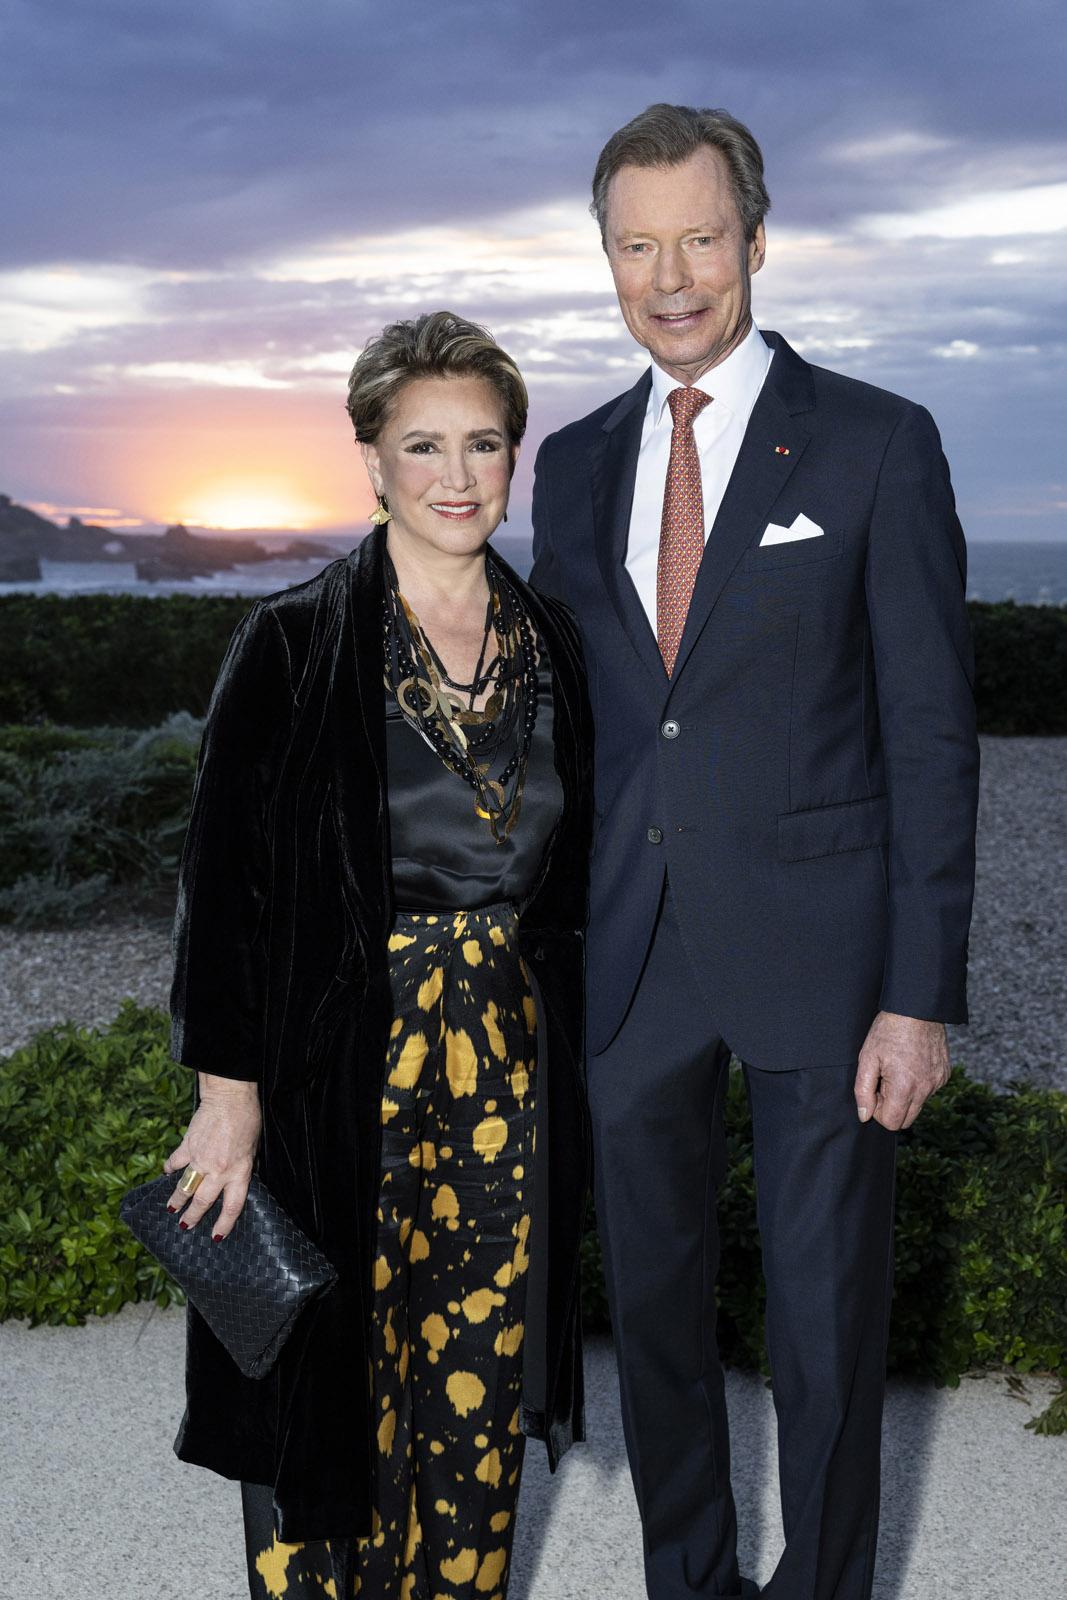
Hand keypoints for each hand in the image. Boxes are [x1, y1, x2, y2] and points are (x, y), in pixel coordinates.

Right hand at [162, 1074, 261, 1239]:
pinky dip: (170, 1167)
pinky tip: (166, 1172)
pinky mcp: (188, 1146)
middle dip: (193, 1217)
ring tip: (171, 1209)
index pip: (232, 1207)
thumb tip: (233, 1181)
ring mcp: (201, 1159)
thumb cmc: (248, 1120)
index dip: (223, 1225)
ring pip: (186, 1186)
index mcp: (239, 1172)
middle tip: (186, 1226)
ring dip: (177, 1199)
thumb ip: (242, 1168)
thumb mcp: (252, 1149)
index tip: (215, 1237)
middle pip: (203, 1202)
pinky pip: (176, 1161)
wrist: (231, 1097)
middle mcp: (219, 1170)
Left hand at [854, 1011, 949, 1130]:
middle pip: (906, 1120)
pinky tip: (911, 1064)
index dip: (878, 1111)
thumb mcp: (867, 1058)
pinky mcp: (944, 1075)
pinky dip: (918, 1085)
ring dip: (905, 1096)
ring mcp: (937, 1082)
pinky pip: (928, 1091)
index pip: (891, 1123)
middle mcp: (925, 1089)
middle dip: (891, 1107)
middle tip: (884, 1081)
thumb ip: (863, 1091)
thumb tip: (864, 1116)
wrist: (917, 1009)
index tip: (875, 1090)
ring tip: (897, 1069)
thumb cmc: (889, 1031)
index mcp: (904, 1087)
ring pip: (918, 1105)